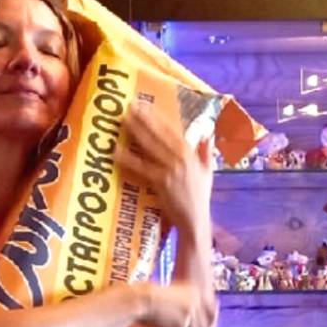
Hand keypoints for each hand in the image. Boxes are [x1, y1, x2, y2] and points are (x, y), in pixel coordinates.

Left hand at [119, 101, 213, 235]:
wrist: (195, 220)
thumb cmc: (200, 197)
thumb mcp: (208, 171)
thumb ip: (206, 150)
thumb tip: (209, 132)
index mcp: (191, 154)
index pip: (172, 131)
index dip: (158, 117)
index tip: (146, 106)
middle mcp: (180, 158)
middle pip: (159, 134)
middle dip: (144, 119)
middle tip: (130, 106)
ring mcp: (170, 170)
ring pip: (150, 147)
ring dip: (136, 132)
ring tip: (123, 121)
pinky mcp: (160, 182)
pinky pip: (141, 168)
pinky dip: (129, 160)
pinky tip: (117, 152)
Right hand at [133, 281, 212, 326]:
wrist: (137, 299)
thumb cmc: (147, 298)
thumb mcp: (171, 297)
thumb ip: (183, 305)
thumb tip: (188, 319)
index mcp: (195, 292)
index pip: (211, 311)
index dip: (208, 325)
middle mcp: (196, 302)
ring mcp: (190, 314)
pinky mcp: (181, 325)